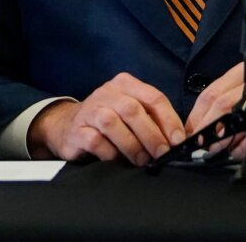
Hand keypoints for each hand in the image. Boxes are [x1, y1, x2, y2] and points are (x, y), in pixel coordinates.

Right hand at [29, 73, 184, 164]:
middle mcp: (107, 92)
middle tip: (162, 154)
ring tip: (142, 160)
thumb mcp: (131, 113)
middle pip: (133, 110)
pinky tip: (117, 160)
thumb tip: (176, 140)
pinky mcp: (77, 129)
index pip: (153, 97)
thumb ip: (152, 120)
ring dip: (132, 145)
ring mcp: (90, 109)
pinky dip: (110, 153)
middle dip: (152, 135)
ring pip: (113, 123)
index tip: (177, 140)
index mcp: (126, 84)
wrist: (68, 126)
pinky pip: (96, 141)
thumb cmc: (109, 120)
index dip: (169, 120)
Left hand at [184, 63, 245, 155]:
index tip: (191, 132)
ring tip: (222, 148)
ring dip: (223, 142)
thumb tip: (199, 126)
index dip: (196, 116)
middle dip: (206, 130)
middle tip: (201, 146)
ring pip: (235, 124)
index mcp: (245, 74)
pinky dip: (242, 150)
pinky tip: (242, 150)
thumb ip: (226, 102)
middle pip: (220, 106)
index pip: (211, 93)